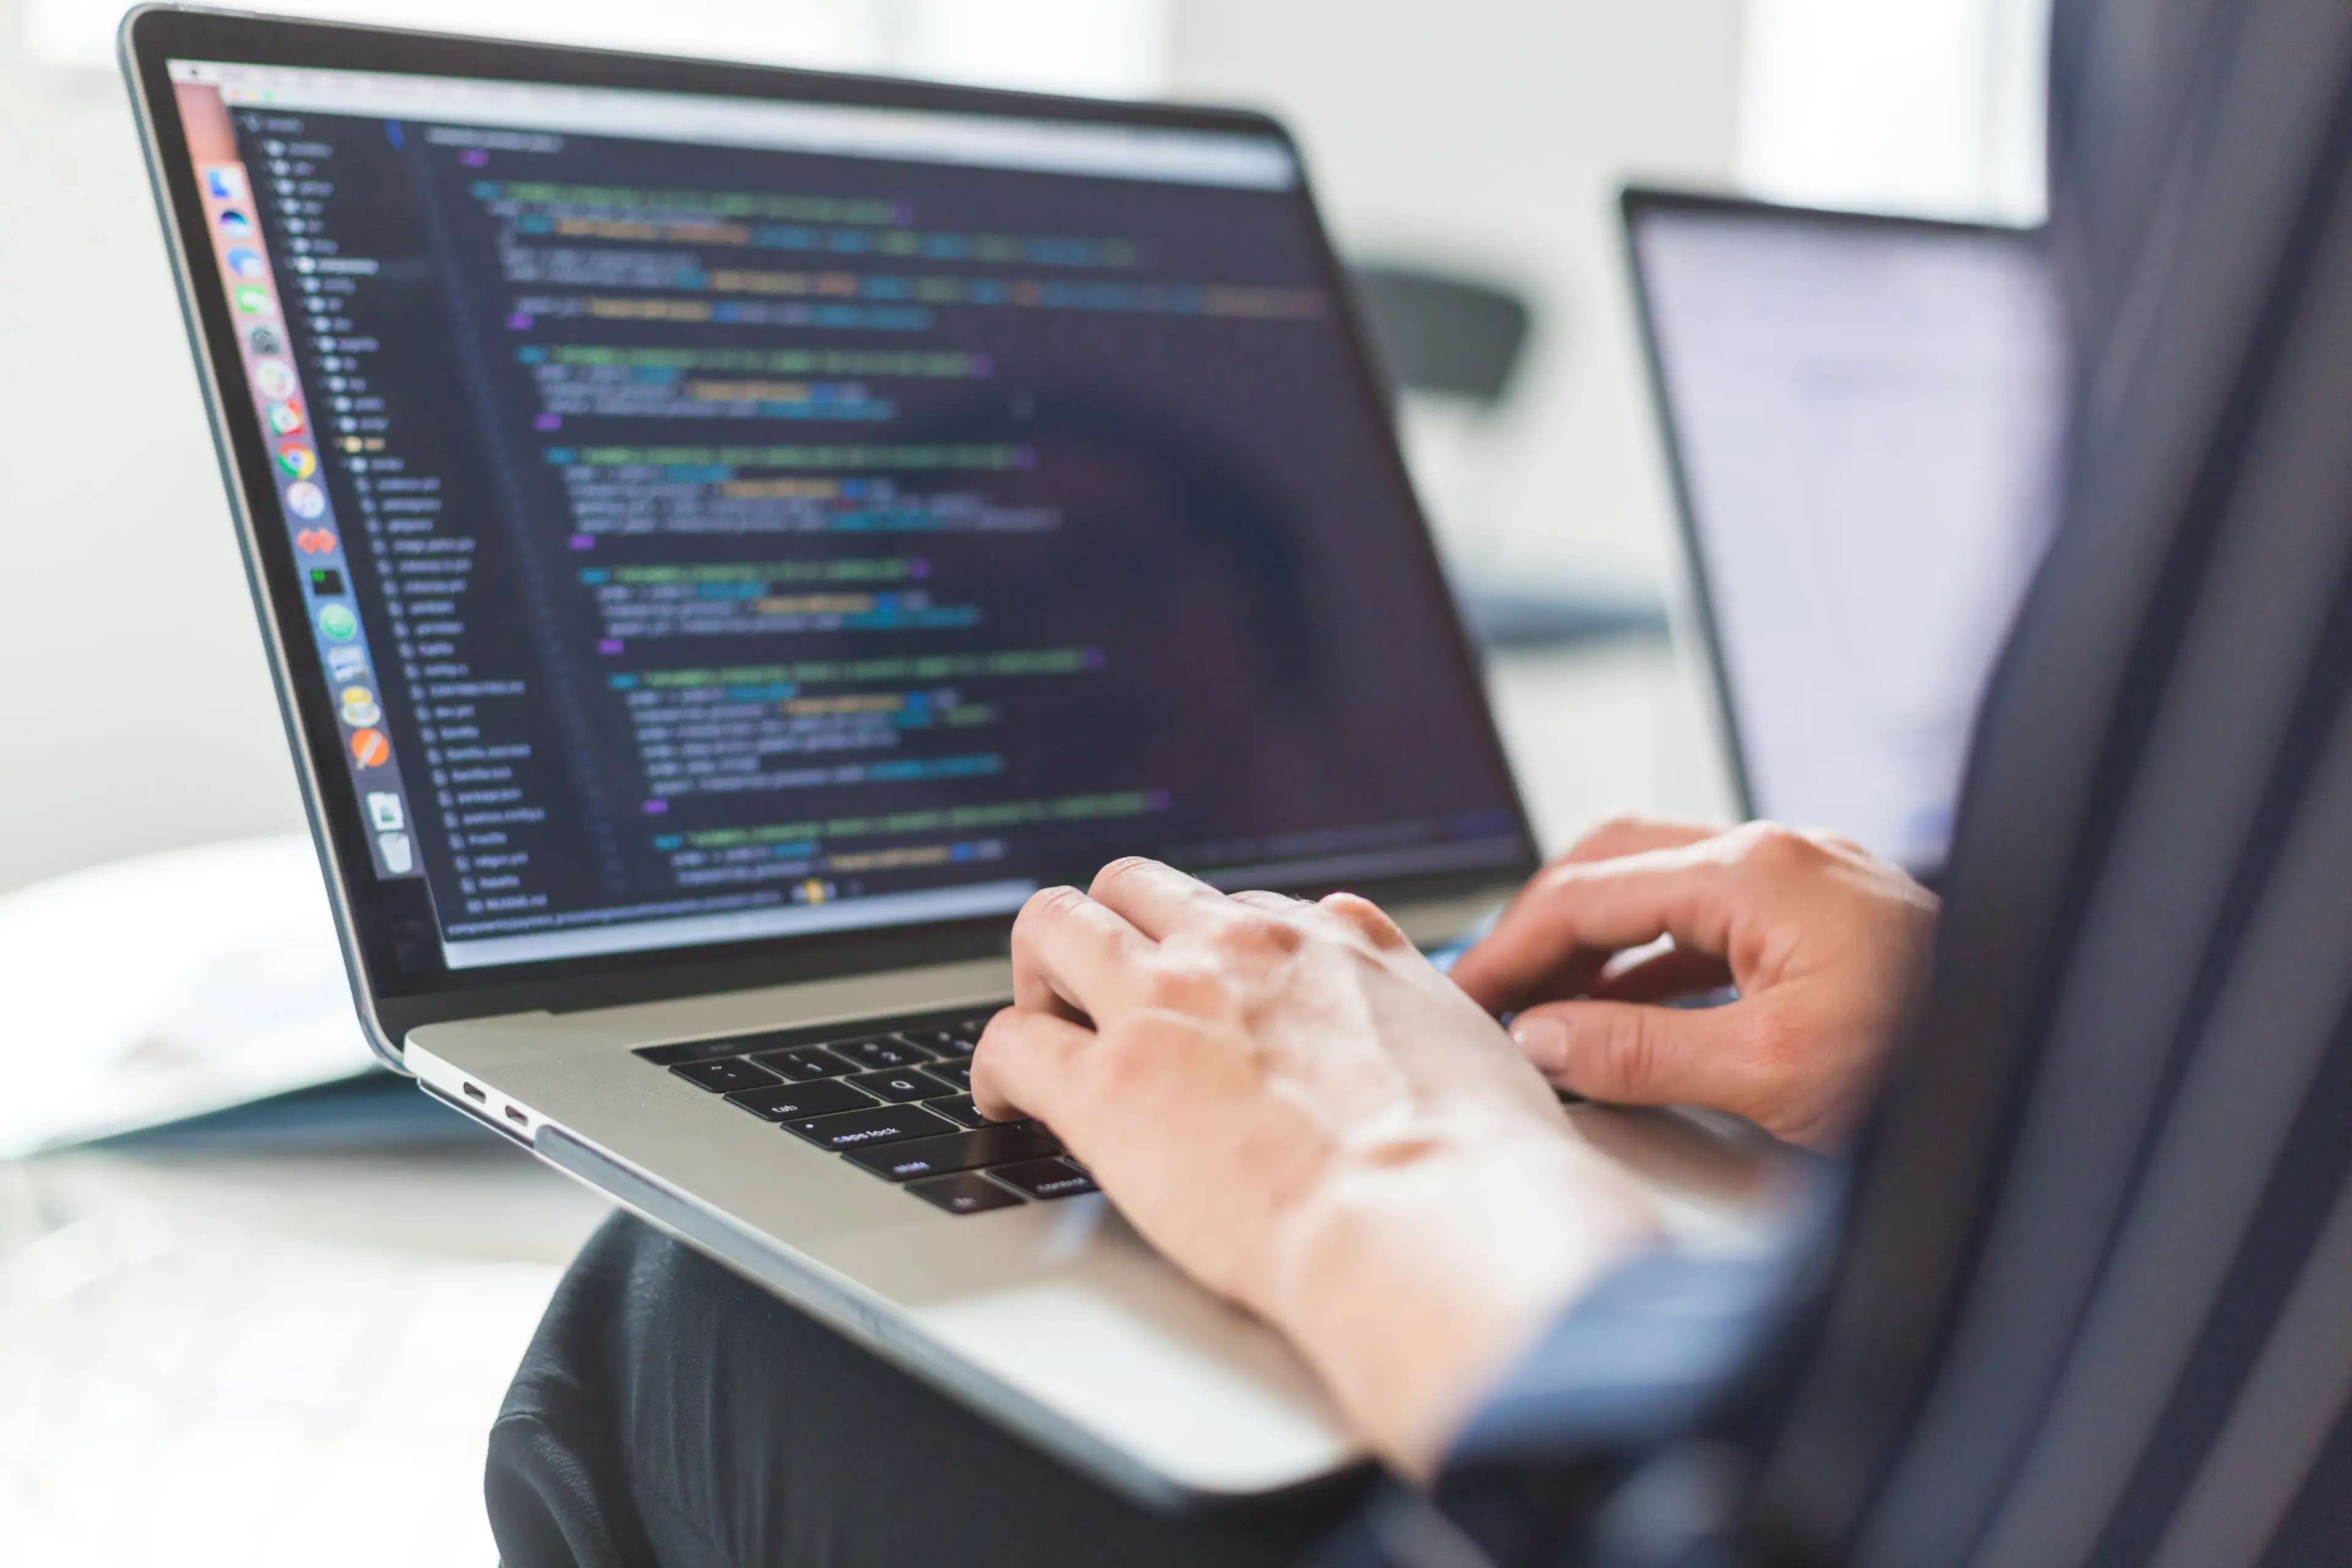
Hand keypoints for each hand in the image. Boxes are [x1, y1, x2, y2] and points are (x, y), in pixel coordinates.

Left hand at [972, 858, 1657, 1474]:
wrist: (1431, 1214)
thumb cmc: (1474, 1161)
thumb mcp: (1472, 1046)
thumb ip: (1423, 1017)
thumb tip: (1430, 1032)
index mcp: (1331, 943)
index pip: (1242, 910)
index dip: (1210, 949)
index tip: (1202, 986)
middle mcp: (1240, 949)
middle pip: (1134, 887)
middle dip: (1109, 929)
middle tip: (1097, 989)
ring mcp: (1164, 1004)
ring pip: (1054, 926)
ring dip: (1039, 970)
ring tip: (1040, 1023)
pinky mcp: (1108, 1081)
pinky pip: (1010, 1040)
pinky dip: (994, 1066)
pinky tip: (1002, 1100)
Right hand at [1449, 818, 1938, 1150]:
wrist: (2063, 1072)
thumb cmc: (1944, 1069)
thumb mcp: (1773, 1075)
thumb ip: (1640, 1053)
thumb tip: (1543, 1040)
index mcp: (1761, 872)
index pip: (1589, 891)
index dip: (1511, 948)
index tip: (1464, 998)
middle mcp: (1783, 855)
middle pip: (1616, 860)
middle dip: (1543, 924)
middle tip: (1491, 991)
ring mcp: (1810, 880)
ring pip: (1662, 886)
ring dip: (1596, 942)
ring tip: (1544, 1011)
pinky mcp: (1829, 919)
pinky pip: (1711, 920)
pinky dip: (1652, 960)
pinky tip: (1626, 1014)